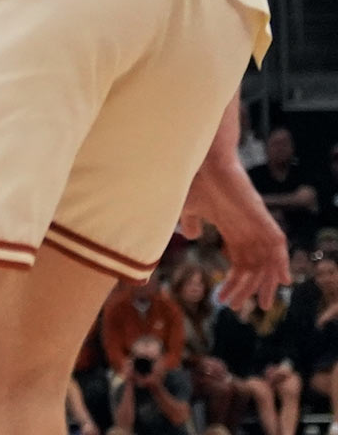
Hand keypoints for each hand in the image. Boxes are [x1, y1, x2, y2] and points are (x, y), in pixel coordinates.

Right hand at [179, 159, 285, 316]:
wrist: (202, 160)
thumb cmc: (194, 180)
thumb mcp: (187, 208)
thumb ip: (191, 223)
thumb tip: (193, 237)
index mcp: (231, 229)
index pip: (239, 262)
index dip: (233, 282)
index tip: (223, 301)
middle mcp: (247, 230)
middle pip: (254, 266)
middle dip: (249, 289)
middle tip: (241, 309)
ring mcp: (255, 224)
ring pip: (268, 261)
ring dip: (266, 283)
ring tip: (261, 303)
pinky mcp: (261, 217)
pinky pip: (278, 244)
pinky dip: (282, 262)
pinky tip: (283, 279)